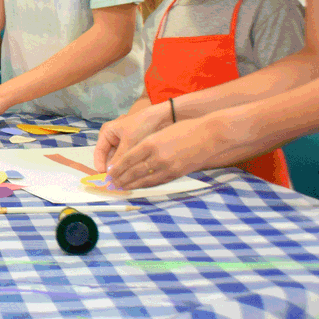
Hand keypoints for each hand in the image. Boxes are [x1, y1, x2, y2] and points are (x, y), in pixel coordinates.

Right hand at [92, 103, 171, 172]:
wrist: (164, 117)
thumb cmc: (142, 125)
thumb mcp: (129, 142)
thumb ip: (119, 159)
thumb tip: (110, 175)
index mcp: (107, 132)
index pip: (99, 152)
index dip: (100, 165)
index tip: (106, 178)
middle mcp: (113, 138)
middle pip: (108, 157)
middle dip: (113, 169)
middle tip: (117, 182)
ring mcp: (123, 143)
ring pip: (118, 160)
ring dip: (121, 169)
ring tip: (125, 180)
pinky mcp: (133, 147)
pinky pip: (127, 159)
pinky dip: (129, 166)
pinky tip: (132, 175)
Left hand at [105, 116, 230, 189]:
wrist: (210, 135)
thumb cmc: (185, 129)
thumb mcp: (161, 133)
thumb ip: (147, 145)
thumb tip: (132, 157)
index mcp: (150, 143)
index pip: (128, 159)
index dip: (117, 168)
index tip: (109, 173)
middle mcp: (157, 156)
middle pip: (133, 171)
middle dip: (120, 179)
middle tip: (111, 184)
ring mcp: (167, 167)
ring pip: (144, 180)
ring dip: (131, 185)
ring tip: (121, 188)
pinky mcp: (176, 174)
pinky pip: (157, 182)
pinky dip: (146, 185)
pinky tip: (139, 187)